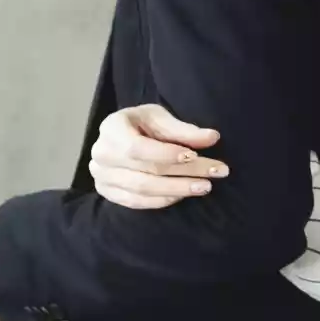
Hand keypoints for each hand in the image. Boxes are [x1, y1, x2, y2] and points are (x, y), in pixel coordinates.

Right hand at [88, 104, 226, 209]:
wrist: (123, 137)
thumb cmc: (143, 124)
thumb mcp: (161, 118)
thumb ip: (184, 130)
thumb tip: (212, 138)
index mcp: (111, 128)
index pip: (137, 147)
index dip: (166, 154)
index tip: (194, 156)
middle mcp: (101, 154)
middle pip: (146, 170)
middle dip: (185, 172)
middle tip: (217, 171)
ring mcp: (102, 176)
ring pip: (143, 189)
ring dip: (178, 189)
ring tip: (205, 186)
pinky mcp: (108, 193)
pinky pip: (137, 202)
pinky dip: (163, 200)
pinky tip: (183, 194)